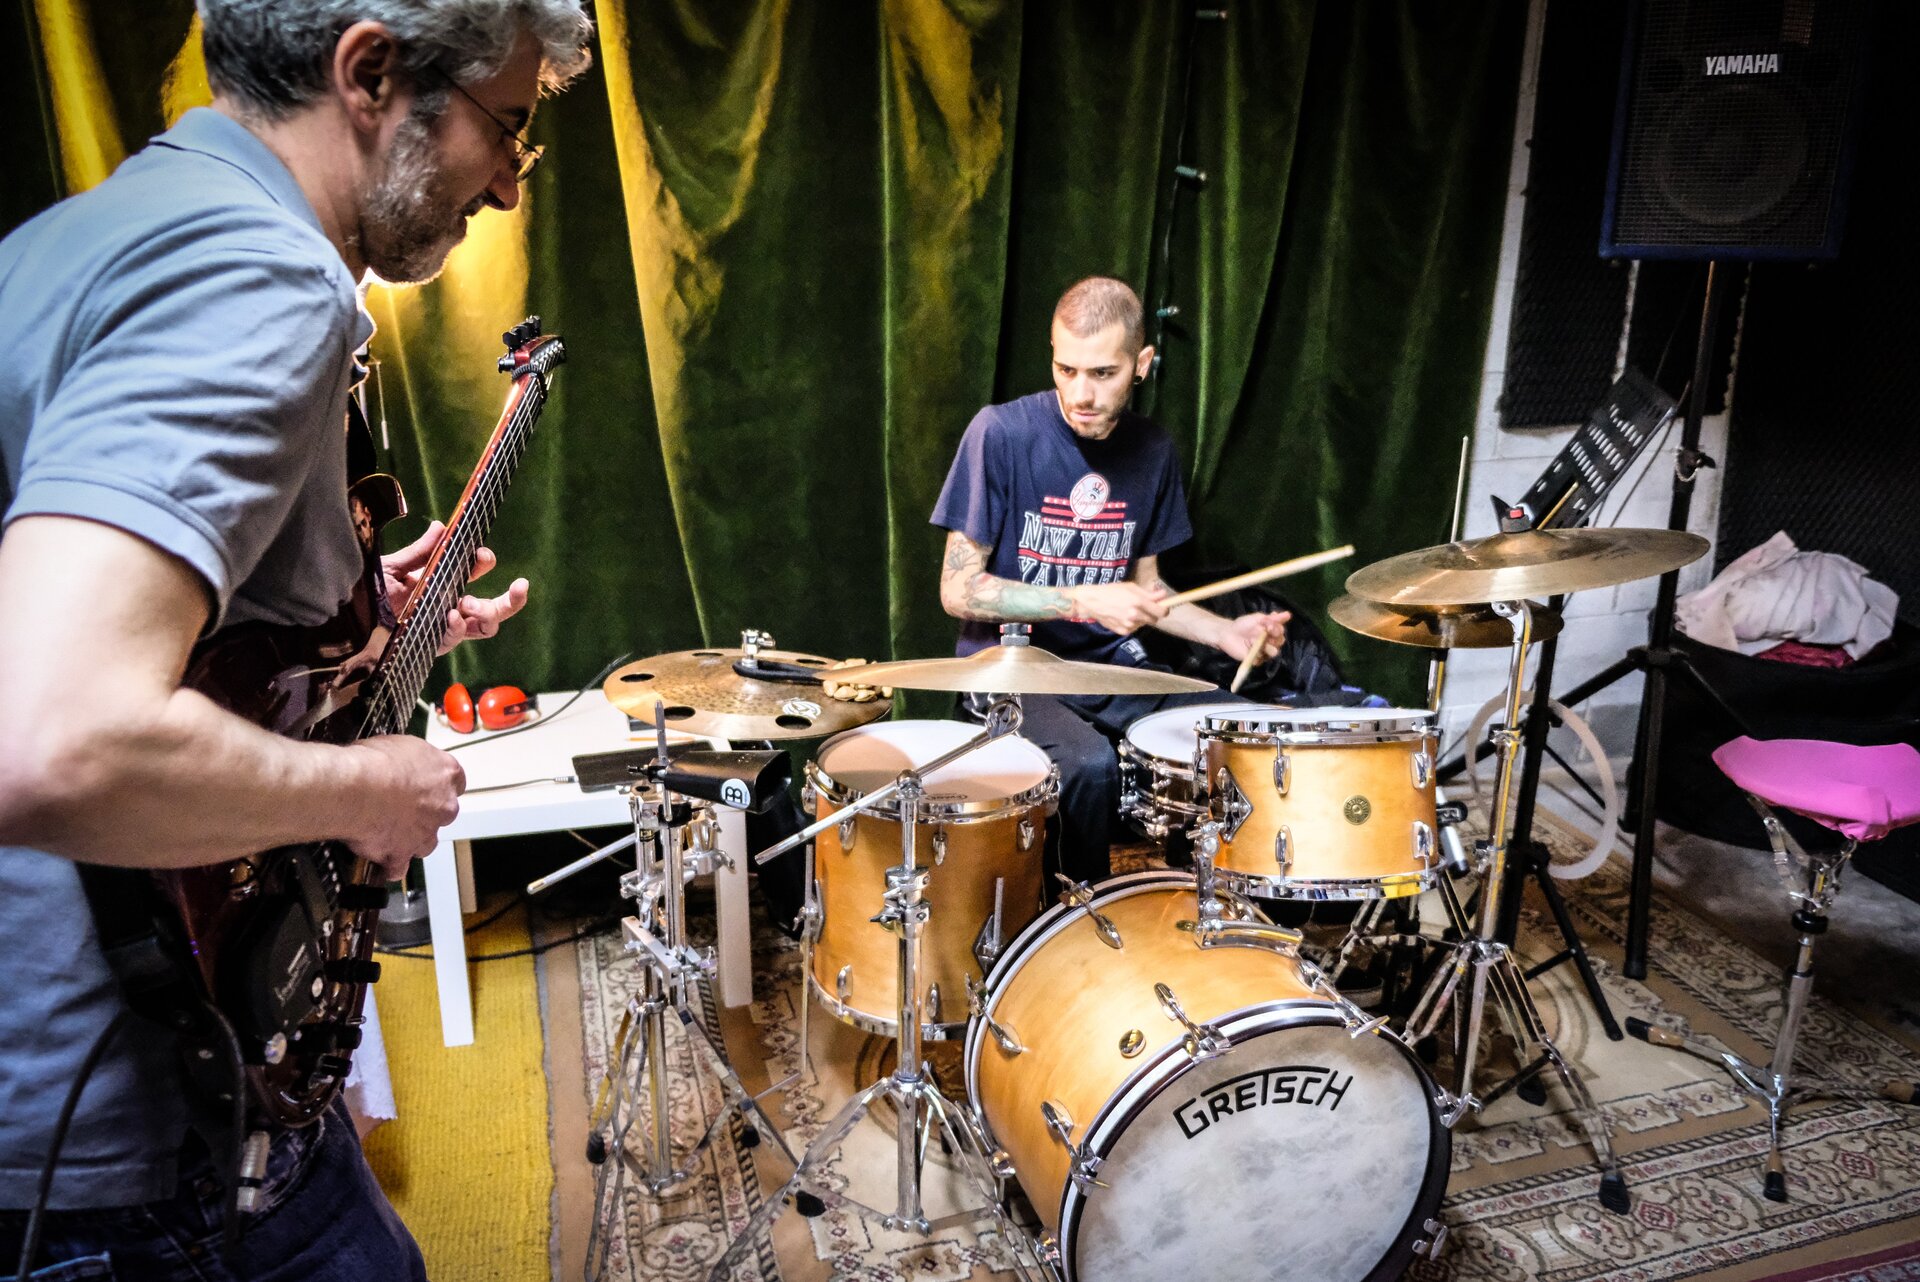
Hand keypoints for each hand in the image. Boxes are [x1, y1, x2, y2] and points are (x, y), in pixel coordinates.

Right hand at [339, 736, 466, 878]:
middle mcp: (444, 806)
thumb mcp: (398, 745)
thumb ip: (409, 761)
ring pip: (425, 842)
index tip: (424, 786)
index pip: (455, 782)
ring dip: (409, 840)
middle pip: (441, 814)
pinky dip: (389, 864)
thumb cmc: (376, 760)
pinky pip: (399, 866)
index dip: (437, 786)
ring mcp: (426, 833)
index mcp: (447, 773)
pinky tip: (376, 857)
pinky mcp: (403, 854)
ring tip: (384, 831)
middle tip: (397, 807)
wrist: (358, 788)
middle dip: (423, 814)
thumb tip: (399, 763)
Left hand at [381, 522, 529, 654]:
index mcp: (442, 586)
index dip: (483, 563)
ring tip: (471, 603)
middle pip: (491, 609)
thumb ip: (420, 551)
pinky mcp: (428, 644)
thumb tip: (441, 525)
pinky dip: (457, 628)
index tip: (483, 555)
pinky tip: (452, 616)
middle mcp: (448, 609)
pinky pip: (453, 639)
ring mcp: (441, 629)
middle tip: (520, 586)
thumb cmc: (367, 595)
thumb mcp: (393, 568)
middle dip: (512, 599)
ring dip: (487, 613)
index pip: (473, 574)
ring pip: (483, 628)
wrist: (346, 621)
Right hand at [1071, 580, 1170, 634]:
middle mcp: (1135, 615)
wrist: (1091, 602)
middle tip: (1144, 607)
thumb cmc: (1111, 590)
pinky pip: (1133, 628)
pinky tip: (1122, 616)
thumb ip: (1148, 593)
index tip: (1162, 606)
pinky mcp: (1122, 632)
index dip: (1164, 609)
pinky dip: (1132, 623)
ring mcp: (1128, 625)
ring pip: (1143, 624)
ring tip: (1129, 610)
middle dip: (1152, 614)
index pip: (1161, 612)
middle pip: (1154, 620)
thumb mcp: (1130, 587)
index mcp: (1138, 602)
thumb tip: (1163, 594)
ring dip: (1141, 619)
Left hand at [1219, 610, 1289, 661]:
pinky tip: (1248, 647)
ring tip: (1253, 640)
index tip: (1269, 625)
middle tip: (1264, 631)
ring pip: (1273, 652)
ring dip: (1265, 645)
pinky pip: (1261, 659)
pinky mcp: (1255, 660)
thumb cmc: (1243, 625)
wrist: (1228, 633)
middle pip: (1280, 642)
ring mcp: (1263, 653)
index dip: (1277, 629)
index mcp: (1271, 633)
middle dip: (1273, 637)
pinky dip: (1255, 653)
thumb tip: (1288, 615)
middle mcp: (1270, 643)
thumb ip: (1272, 618)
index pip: (1281, 633)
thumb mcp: (1257, 618)